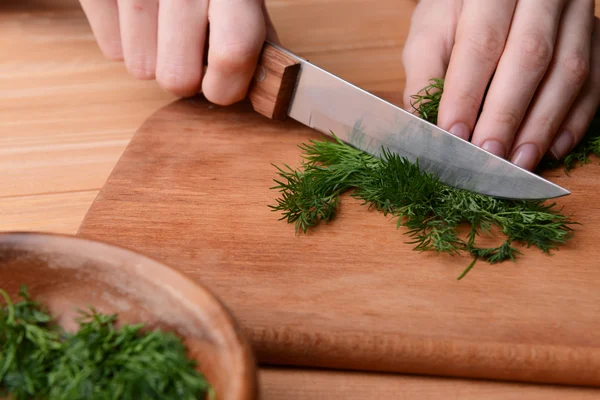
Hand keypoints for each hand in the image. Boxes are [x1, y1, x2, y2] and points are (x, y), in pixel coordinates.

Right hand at [79, 0, 278, 104]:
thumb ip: (257, 35)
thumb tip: (267, 85)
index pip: (232, 53)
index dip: (226, 87)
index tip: (221, 87)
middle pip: (177, 77)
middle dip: (185, 78)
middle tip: (189, 54)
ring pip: (141, 68)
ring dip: (155, 59)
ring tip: (164, 29)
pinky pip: (112, 50)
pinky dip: (127, 43)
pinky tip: (140, 18)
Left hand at [402, 0, 599, 170]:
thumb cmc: (457, 13)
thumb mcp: (430, 32)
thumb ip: (425, 74)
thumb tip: (426, 127)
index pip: (482, 43)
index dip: (466, 93)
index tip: (453, 135)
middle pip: (530, 57)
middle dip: (507, 115)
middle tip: (489, 156)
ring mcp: (576, 15)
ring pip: (569, 71)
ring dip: (543, 124)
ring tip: (519, 161)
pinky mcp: (594, 38)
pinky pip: (596, 81)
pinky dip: (574, 120)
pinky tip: (553, 149)